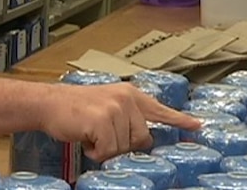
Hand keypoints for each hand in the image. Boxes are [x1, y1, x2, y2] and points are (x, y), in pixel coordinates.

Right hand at [40, 82, 200, 161]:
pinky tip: (85, 139)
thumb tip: (144, 139)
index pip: (160, 109)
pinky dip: (95, 153)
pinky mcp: (102, 121)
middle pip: (142, 139)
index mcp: (129, 94)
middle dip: (122, 145)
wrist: (48, 103)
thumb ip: (127, 116)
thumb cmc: (74, 108)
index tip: (198, 126)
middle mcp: (126, 100)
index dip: (179, 120)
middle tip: (101, 137)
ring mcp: (115, 109)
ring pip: (124, 148)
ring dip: (106, 149)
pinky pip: (108, 152)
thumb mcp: (106, 104)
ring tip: (90, 134)